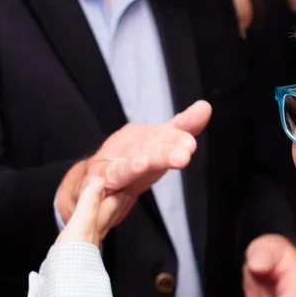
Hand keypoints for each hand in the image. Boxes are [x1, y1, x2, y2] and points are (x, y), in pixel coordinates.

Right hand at [59, 101, 213, 241]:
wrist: (90, 183)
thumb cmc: (129, 163)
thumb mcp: (158, 147)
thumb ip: (181, 129)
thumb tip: (205, 106)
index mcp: (141, 138)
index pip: (162, 137)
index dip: (175, 140)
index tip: (190, 145)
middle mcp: (123, 148)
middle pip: (145, 150)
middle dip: (162, 153)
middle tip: (182, 156)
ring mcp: (106, 167)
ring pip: (121, 169)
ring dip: (131, 167)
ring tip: (142, 164)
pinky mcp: (92, 188)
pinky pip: (94, 190)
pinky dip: (96, 189)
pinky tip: (99, 185)